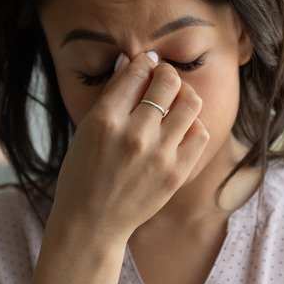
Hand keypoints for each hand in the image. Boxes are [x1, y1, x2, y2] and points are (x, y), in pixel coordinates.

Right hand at [48, 51, 209, 244]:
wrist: (91, 223)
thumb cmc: (83, 173)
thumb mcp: (86, 129)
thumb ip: (112, 94)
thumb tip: (132, 60)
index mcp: (105, 119)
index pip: (138, 71)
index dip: (144, 63)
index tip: (146, 65)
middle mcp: (134, 134)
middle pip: (168, 81)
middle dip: (166, 74)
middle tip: (161, 81)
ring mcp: (159, 156)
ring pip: (191, 102)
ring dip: (183, 95)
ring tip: (173, 103)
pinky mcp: (176, 174)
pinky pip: (201, 133)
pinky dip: (192, 125)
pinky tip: (179, 129)